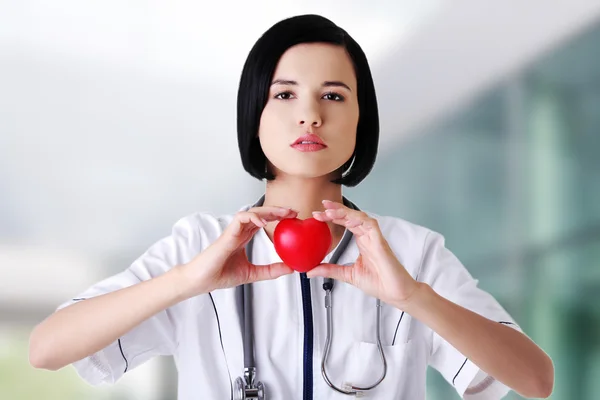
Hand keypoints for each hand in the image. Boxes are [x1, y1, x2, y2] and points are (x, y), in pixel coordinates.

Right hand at [181, 206, 296, 295]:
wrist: (201, 281)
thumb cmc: (219, 275)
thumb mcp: (252, 274)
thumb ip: (270, 271)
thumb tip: (290, 268)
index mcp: (243, 238)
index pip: (262, 221)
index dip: (277, 217)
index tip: (292, 218)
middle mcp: (239, 232)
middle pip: (260, 214)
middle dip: (277, 210)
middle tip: (293, 212)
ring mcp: (233, 232)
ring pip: (252, 213)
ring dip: (268, 211)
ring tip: (283, 213)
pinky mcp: (227, 235)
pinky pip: (240, 219)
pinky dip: (252, 217)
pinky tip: (263, 223)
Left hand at [308, 200, 419, 307]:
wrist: (395, 293)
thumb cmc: (379, 283)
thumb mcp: (347, 275)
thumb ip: (330, 270)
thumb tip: (311, 270)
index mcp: (362, 241)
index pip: (345, 223)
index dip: (332, 217)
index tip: (317, 215)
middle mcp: (368, 236)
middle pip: (351, 216)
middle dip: (335, 210)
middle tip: (321, 206)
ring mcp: (375, 238)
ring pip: (359, 217)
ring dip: (344, 212)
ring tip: (329, 211)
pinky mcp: (381, 242)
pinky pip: (370, 225)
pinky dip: (359, 220)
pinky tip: (347, 220)